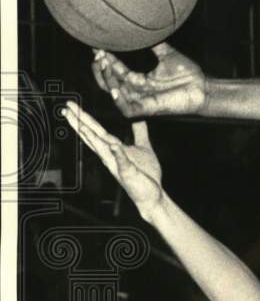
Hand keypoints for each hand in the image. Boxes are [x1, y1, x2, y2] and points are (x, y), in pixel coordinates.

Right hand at [63, 102, 164, 219]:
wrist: (152, 193)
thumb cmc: (145, 172)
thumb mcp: (143, 146)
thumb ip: (139, 131)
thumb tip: (136, 115)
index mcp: (113, 149)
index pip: (96, 131)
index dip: (84, 119)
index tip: (71, 106)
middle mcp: (111, 156)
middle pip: (93, 137)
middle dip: (80, 123)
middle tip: (67, 108)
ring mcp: (118, 165)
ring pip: (103, 149)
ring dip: (92, 137)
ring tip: (81, 125)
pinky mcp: (128, 173)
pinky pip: (123, 162)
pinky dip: (119, 154)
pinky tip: (115, 146)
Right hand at [92, 43, 205, 116]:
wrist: (204, 87)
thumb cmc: (188, 75)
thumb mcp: (167, 55)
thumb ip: (154, 45)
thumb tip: (144, 29)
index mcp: (141, 81)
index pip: (117, 71)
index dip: (106, 60)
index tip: (98, 46)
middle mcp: (138, 92)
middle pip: (110, 83)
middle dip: (101, 69)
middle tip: (97, 55)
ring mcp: (142, 101)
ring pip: (115, 94)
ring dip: (106, 80)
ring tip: (103, 64)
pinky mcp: (149, 109)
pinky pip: (127, 109)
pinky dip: (119, 100)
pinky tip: (114, 87)